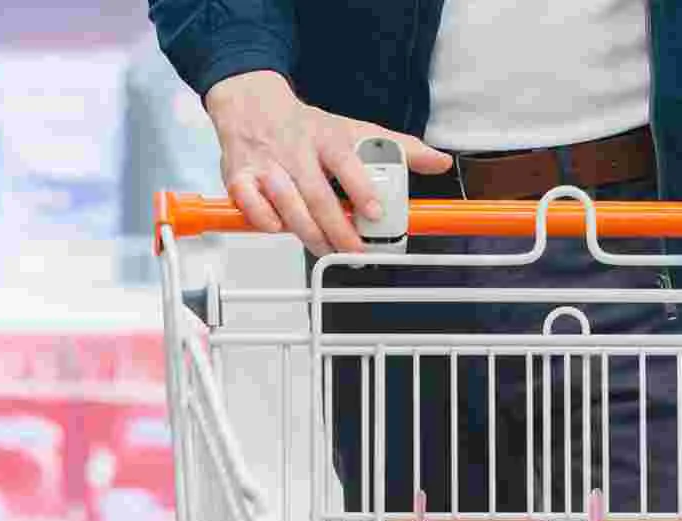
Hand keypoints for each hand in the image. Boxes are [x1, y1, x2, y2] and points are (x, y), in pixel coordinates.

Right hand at [204, 70, 452, 254]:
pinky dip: (265, 222)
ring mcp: (267, 166)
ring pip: (286, 206)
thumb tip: (441, 162)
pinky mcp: (239, 177)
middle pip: (317, 196)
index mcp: (327, 138)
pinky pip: (250, 206)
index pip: (346, 162)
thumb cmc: (308, 127)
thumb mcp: (354, 130)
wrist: (253, 105)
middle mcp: (296, 151)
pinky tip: (280, 229)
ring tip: (326, 250)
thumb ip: (399, 149)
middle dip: (337, 230)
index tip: (375, 214)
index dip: (360, 189)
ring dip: (307, 233)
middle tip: (354, 253)